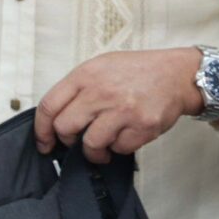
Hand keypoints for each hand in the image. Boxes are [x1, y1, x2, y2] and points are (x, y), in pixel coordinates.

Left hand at [35, 48, 204, 163]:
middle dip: (69, 141)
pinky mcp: (142, 127)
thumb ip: (79, 89)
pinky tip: (126, 136)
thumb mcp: (101, 67)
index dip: (42, 130)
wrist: (177, 75)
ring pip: (91, 144)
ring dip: (95, 151)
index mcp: (86, 76)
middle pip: (65, 129)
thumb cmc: (139, 72)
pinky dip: (120, 148)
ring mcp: (122, 111)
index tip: (45, 142)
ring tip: (103, 147)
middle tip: (78, 142)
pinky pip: (119, 149)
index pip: (49, 107)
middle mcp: (101, 93)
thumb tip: (60, 117)